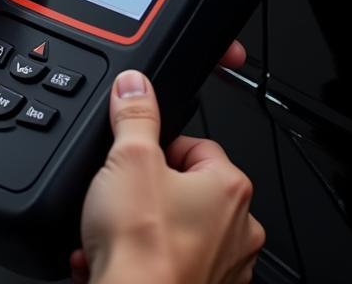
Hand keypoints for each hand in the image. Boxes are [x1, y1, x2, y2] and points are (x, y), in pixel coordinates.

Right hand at [73, 70, 264, 283]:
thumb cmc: (141, 248)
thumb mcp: (128, 158)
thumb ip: (135, 114)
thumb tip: (135, 86)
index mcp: (230, 188)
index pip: (196, 146)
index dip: (158, 148)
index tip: (135, 159)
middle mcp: (239, 230)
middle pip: (185, 189)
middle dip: (148, 193)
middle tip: (121, 197)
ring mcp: (224, 268)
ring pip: (176, 230)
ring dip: (141, 229)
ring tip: (112, 231)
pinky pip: (170, 264)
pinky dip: (142, 259)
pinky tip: (112, 258)